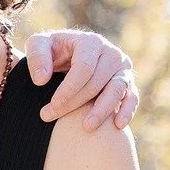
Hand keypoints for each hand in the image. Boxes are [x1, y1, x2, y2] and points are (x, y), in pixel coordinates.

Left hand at [24, 30, 138, 130]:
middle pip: (96, 82)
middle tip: (47, 116)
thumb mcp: (38, 45)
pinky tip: (117, 125)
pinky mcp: (127, 83)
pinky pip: (132, 97)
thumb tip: (42, 79)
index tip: (52, 105)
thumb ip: (37, 56)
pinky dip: (127, 110)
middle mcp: (110, 53)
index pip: (84, 67)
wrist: (68, 56)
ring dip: (102, 110)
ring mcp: (121, 69)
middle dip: (73, 103)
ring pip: (116, 91)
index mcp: (90, 42)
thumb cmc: (52, 51)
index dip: (69, 88)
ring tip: (86, 127)